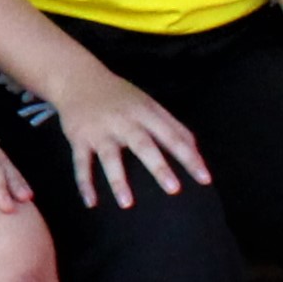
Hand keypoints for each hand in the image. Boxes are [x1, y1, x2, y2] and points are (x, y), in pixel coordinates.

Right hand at [43, 69, 212, 209]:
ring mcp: (99, 131)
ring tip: (126, 204)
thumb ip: (171, 125)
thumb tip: (194, 149)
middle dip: (158, 167)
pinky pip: (80, 163)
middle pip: (143, 145)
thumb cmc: (119, 96)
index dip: (190, 158)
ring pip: (109, 157)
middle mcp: (124, 122)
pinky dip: (84, 183)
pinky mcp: (78, 138)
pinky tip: (91, 203)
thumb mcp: (148, 103)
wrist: (77, 78)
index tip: (205, 179)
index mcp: (145, 113)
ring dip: (117, 180)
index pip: (173, 137)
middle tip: (174, 189)